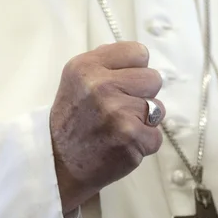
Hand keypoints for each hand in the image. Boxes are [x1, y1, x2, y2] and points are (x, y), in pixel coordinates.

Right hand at [51, 42, 164, 213]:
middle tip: (120, 110)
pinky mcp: (131, 138)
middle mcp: (101, 86)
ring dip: (144, 121)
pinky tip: (122, 145)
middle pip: (153, 78)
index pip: (138, 52)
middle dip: (142, 95)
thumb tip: (140, 57)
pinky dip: (144, 143)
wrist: (59, 164)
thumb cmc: (73, 122)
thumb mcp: (77, 81)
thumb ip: (107, 64)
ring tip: (119, 128)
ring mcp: (117, 112)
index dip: (134, 70)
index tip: (121, 85)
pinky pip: (157, 135)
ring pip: (158, 108)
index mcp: (87, 67)